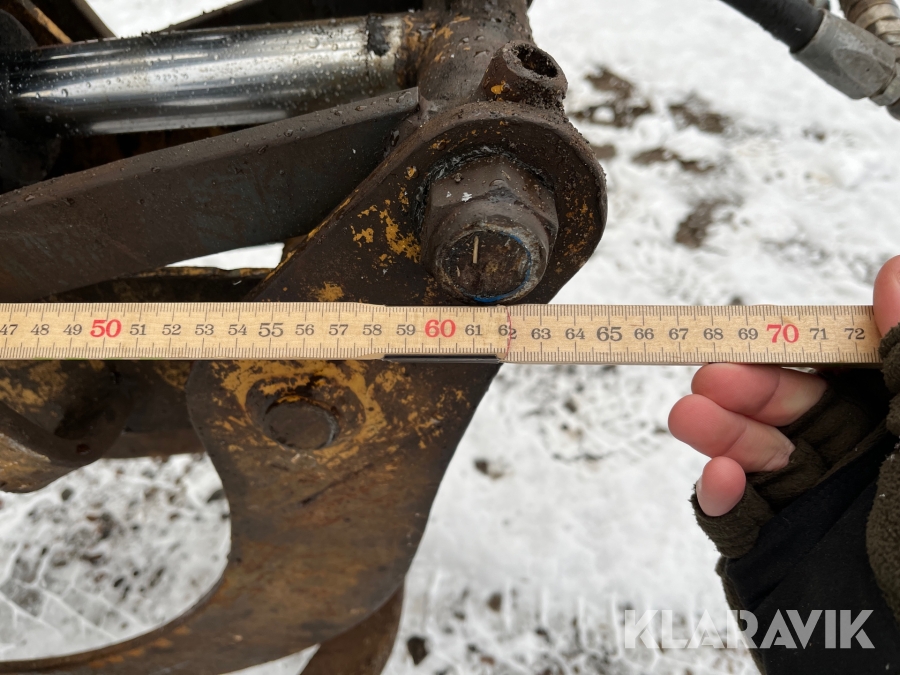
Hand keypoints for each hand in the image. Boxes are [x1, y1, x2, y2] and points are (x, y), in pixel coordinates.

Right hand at [668, 256, 899, 516]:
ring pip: (755, 457)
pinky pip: (739, 520)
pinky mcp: (778, 551)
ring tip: (689, 417)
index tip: (758, 325)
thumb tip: (895, 272)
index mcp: (894, 427)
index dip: (797, 347)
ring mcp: (816, 509)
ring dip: (718, 433)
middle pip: (790, 408)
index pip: (843, 371)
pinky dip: (720, 499)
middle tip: (711, 375)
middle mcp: (856, 462)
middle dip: (746, 387)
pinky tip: (721, 478)